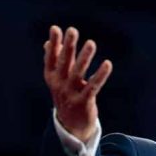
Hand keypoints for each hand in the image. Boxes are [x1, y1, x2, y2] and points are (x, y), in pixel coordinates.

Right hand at [44, 25, 112, 141]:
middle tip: (72, 30)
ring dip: (84, 57)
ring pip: (78, 73)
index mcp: (52, 78)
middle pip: (64, 63)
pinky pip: (93, 86)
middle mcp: (59, 85)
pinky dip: (100, 75)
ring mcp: (70, 94)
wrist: (71, 126)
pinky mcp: (83, 102)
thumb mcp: (59, 80)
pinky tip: (107, 64)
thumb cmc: (66, 97)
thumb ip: (56, 61)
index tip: (55, 28)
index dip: (54, 44)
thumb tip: (48, 43)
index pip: (51, 58)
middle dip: (68, 46)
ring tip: (91, 43)